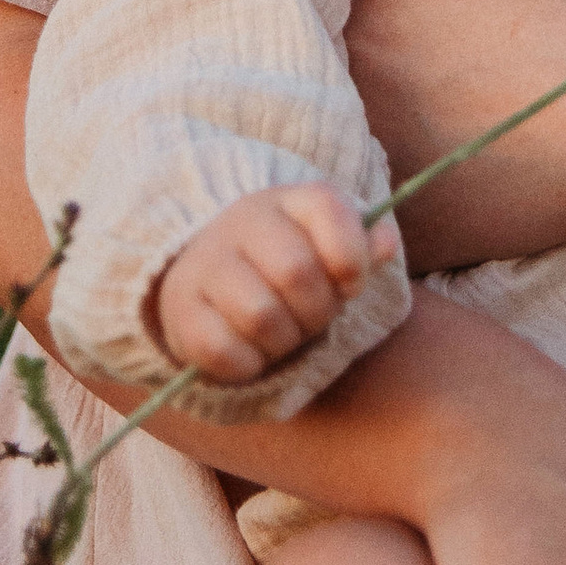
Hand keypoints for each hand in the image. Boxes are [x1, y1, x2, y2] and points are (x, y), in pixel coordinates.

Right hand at [148, 182, 395, 382]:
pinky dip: (249, 364)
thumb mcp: (326, 245)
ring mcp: (206, 263)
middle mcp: (242, 221)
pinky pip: (224, 351)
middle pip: (297, 272)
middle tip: (312, 318)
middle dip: (317, 311)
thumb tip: (385, 244)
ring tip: (282, 333)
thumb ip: (361, 246)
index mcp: (287, 200)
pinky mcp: (180, 309)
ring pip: (261, 316)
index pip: (329, 208)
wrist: (205, 271)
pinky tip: (251, 351)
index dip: (352, 258)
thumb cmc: (283, 262)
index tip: (350, 284)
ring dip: (284, 341)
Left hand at [297, 0, 565, 268]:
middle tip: (332, 49)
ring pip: (310, 151)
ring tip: (356, 103)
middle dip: (294, 63)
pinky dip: (356, 189)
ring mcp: (373, 183)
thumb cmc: (556, 16)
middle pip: (283, 83)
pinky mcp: (403, 237)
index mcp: (353, 32)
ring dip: (315, 128)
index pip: (276, 8)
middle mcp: (347, 112)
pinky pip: (351, 212)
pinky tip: (397, 159)